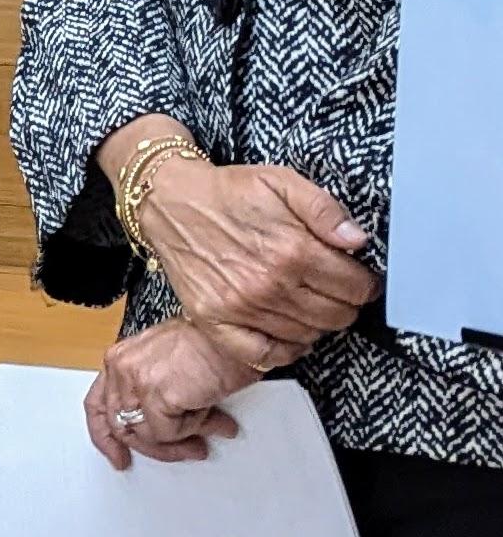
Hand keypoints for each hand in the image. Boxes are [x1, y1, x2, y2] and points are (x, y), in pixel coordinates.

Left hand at [84, 317, 288, 468]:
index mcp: (120, 359)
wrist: (237, 332)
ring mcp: (135, 381)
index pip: (98, 406)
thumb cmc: (213, 343)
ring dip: (184, 437)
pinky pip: (168, 434)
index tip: (118, 455)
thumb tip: (161, 428)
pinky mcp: (156, 394)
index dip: (106, 436)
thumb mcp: (170, 366)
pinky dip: (195, 430)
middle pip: (123, 427)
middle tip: (185, 450)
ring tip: (212, 426)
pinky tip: (214, 416)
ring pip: (147, 434)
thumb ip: (154, 393)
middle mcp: (121, 368)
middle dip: (157, 446)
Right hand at [130, 152, 376, 345]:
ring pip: (306, 334)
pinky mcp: (215, 319)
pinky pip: (262, 354)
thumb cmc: (228, 192)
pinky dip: (285, 351)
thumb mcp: (282, 182)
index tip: (359, 278)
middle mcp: (269, 284)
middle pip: (336, 315)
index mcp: (292, 250)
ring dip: (319, 323)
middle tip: (336, 290)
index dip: (365, 283)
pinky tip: (292, 335)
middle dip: (346, 304)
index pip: (354, 287)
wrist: (170, 201)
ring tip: (312, 304)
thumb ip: (325, 210)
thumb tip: (357, 240)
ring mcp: (241, 306)